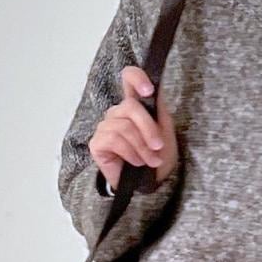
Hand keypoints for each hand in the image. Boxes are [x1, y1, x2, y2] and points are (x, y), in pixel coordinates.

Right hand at [89, 66, 179, 192]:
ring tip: (150, 160)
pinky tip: (136, 163)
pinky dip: (130, 153)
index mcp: (134, 105)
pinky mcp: (97, 144)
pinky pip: (115, 140)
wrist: (151, 183)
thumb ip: (158, 107)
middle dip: (148, 129)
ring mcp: (105, 127)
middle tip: (159, 147)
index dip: (136, 77)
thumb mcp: (164, 129)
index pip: (128, 78)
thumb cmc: (158, 156)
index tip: (148, 90)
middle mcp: (117, 113)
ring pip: (124, 127)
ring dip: (142, 147)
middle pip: (130, 107)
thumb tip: (156, 85)